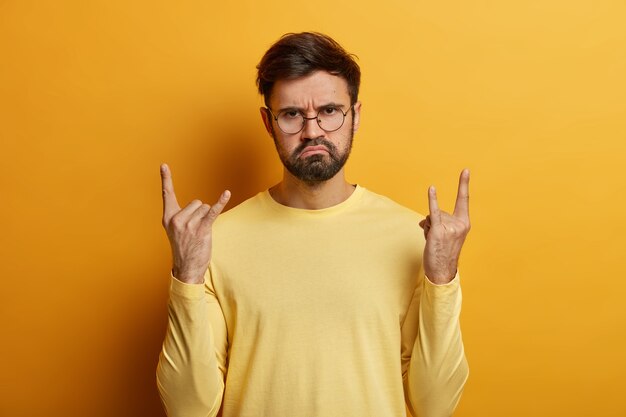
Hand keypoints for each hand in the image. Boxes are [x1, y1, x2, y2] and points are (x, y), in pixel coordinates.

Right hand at [160, 163, 230, 283]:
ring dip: (206, 219)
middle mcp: (176, 219)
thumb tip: (198, 205)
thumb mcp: (176, 230)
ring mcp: (189, 225)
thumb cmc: (184, 247)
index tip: (164, 165)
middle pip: (196, 202)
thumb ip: (180, 216)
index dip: (166, 179)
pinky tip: (226, 193)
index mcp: (168, 218)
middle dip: (200, 213)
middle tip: (195, 230)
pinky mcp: (202, 229)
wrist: (187, 268)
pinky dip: (221, 202)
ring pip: (205, 208)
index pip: (167, 194)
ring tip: (200, 233)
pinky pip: (213, 212)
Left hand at [419, 169, 470, 283]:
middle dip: (433, 224)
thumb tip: (423, 221)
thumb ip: (438, 223)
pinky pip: (434, 212)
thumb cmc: (443, 253)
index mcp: (464, 223)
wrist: (442, 271)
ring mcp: (450, 227)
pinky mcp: (439, 231)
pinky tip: (432, 188)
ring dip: (427, 228)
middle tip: (437, 239)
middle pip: (439, 211)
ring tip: (433, 242)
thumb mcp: (446, 235)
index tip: (465, 170)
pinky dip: (432, 200)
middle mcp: (459, 224)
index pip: (463, 200)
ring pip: (430, 217)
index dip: (463, 184)